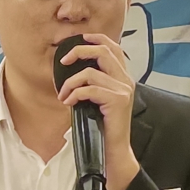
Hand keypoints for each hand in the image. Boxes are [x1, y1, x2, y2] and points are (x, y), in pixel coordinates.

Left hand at [56, 32, 137, 189]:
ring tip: (63, 95)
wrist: (113, 151)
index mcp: (123, 77)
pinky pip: (90, 89)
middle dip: (79, 51)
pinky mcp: (118, 100)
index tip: (78, 39)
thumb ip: (93, 84)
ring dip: (71, 82)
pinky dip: (74, 94)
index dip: (95, 38)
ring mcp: (123, 89)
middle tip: (63, 61)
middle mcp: (126, 80)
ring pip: (91, 72)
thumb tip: (72, 71)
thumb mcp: (98, 100)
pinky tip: (69, 103)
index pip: (113, 47)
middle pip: (103, 51)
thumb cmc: (103, 127)